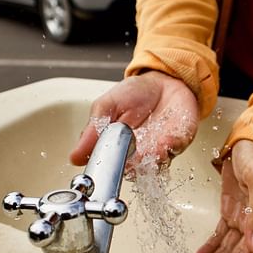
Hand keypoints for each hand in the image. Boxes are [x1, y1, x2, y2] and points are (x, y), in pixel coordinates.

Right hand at [70, 71, 199, 168]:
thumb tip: (74, 157)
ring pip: (152, 167)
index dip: (106, 170)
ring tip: (144, 149)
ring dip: (149, 159)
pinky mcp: (177, 144)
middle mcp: (136, 156)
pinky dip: (169, 146)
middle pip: (131, 172)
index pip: (108, 168)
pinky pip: (174, 150)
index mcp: (116, 149)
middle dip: (129, 166)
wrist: (164, 81)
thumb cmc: (133, 94)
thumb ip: (92, 131)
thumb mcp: (105, 107)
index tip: (103, 165)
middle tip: (125, 157)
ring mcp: (158, 152)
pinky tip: (165, 141)